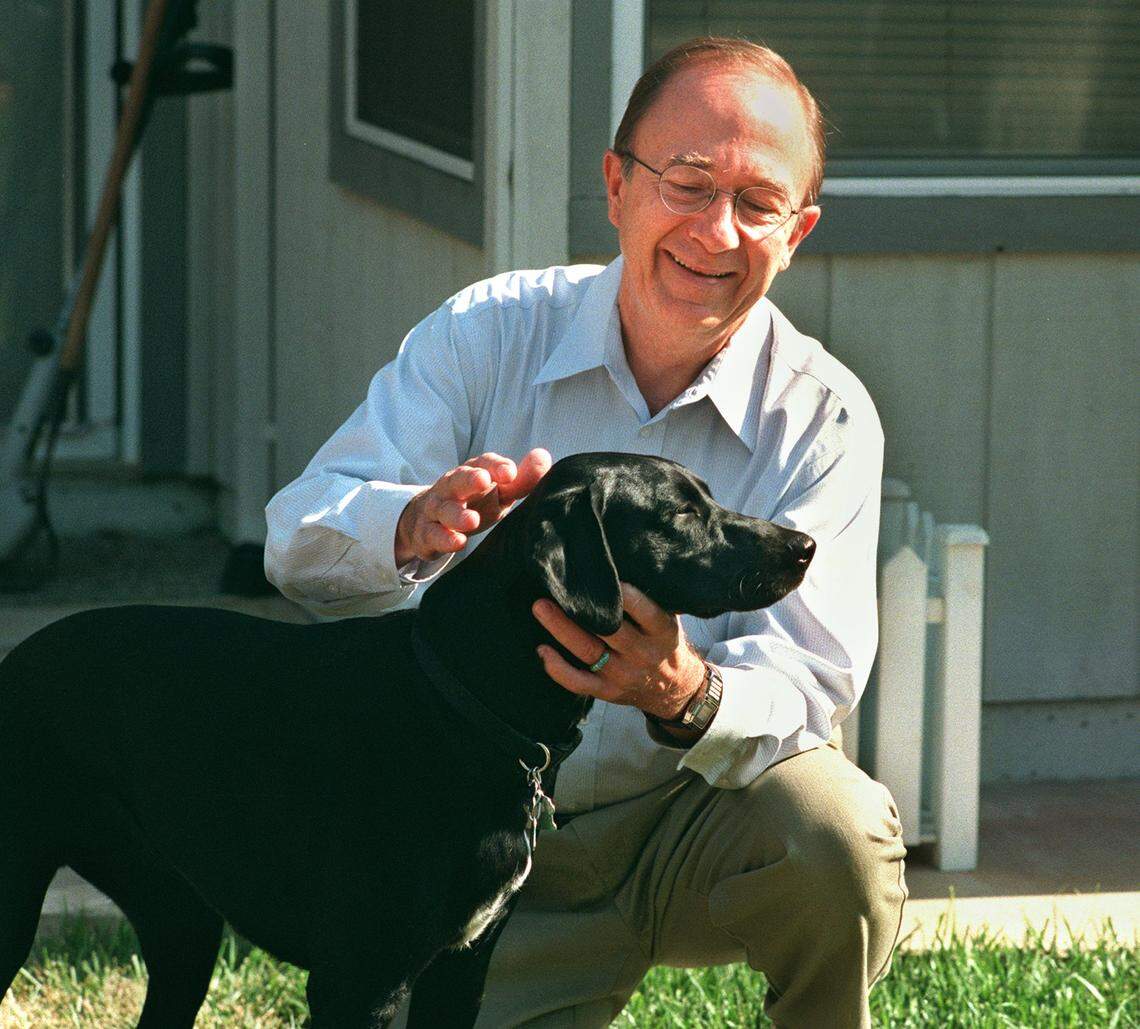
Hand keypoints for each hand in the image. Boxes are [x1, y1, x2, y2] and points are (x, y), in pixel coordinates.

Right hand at [395, 449, 551, 565]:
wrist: (429, 520)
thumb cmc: (475, 502)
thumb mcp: (499, 492)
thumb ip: (521, 480)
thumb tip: (543, 457)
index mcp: (472, 472)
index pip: (484, 464)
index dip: (496, 466)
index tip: (510, 473)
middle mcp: (452, 487)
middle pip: (458, 479)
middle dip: (470, 479)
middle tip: (483, 480)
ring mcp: (437, 509)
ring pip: (444, 509)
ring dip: (457, 514)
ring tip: (471, 520)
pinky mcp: (427, 533)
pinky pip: (433, 535)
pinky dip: (444, 538)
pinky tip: (457, 542)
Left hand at [533, 582, 705, 720]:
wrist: (675, 688)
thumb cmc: (664, 642)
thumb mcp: (669, 620)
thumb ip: (648, 601)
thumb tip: (613, 568)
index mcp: (662, 632)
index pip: (643, 610)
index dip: (623, 594)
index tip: (601, 575)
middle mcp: (643, 654)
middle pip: (609, 630)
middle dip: (580, 609)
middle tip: (555, 587)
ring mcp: (623, 675)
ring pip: (588, 652)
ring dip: (561, 630)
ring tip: (541, 608)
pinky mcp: (607, 691)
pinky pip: (578, 683)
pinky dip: (558, 668)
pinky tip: (542, 650)